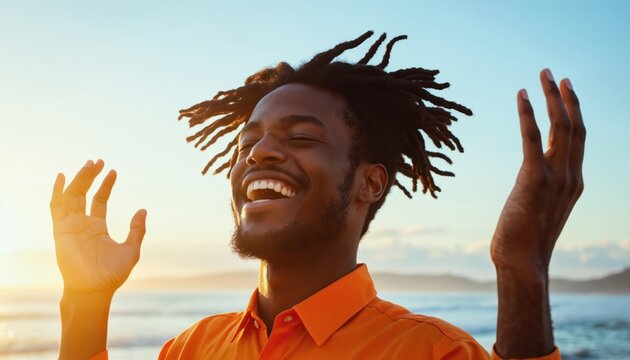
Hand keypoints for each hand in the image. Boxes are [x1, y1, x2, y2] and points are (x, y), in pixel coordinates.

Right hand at [50, 159, 146, 292]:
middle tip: (98, 161)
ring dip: (79, 179)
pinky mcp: (61, 230)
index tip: (113, 171)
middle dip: (90, 176)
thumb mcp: (131, 249)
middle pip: (83, 193)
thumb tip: (143, 210)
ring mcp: (70, 226)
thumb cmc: (111, 274)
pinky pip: (56, 208)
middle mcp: (82, 224)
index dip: (105, 185)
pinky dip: (57, 192)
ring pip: (71, 196)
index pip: (99, 200)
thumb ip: (137, 230)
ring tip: (90, 164)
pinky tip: (62, 177)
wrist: (95, 289)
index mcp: (96, 228)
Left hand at [491, 69, 584, 277]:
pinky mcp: (535, 179)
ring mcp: (557, 177)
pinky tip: (521, 95)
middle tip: (554, 74)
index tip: (565, 92)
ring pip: (561, 127)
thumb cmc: (525, 242)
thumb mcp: (540, 211)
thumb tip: (529, 186)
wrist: (523, 263)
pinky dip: (528, 113)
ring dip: (551, 97)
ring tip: (543, 74)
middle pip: (575, 127)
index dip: (573, 112)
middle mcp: (571, 176)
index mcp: (574, 183)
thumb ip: (541, 193)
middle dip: (565, 97)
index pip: (578, 140)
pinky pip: (533, 137)